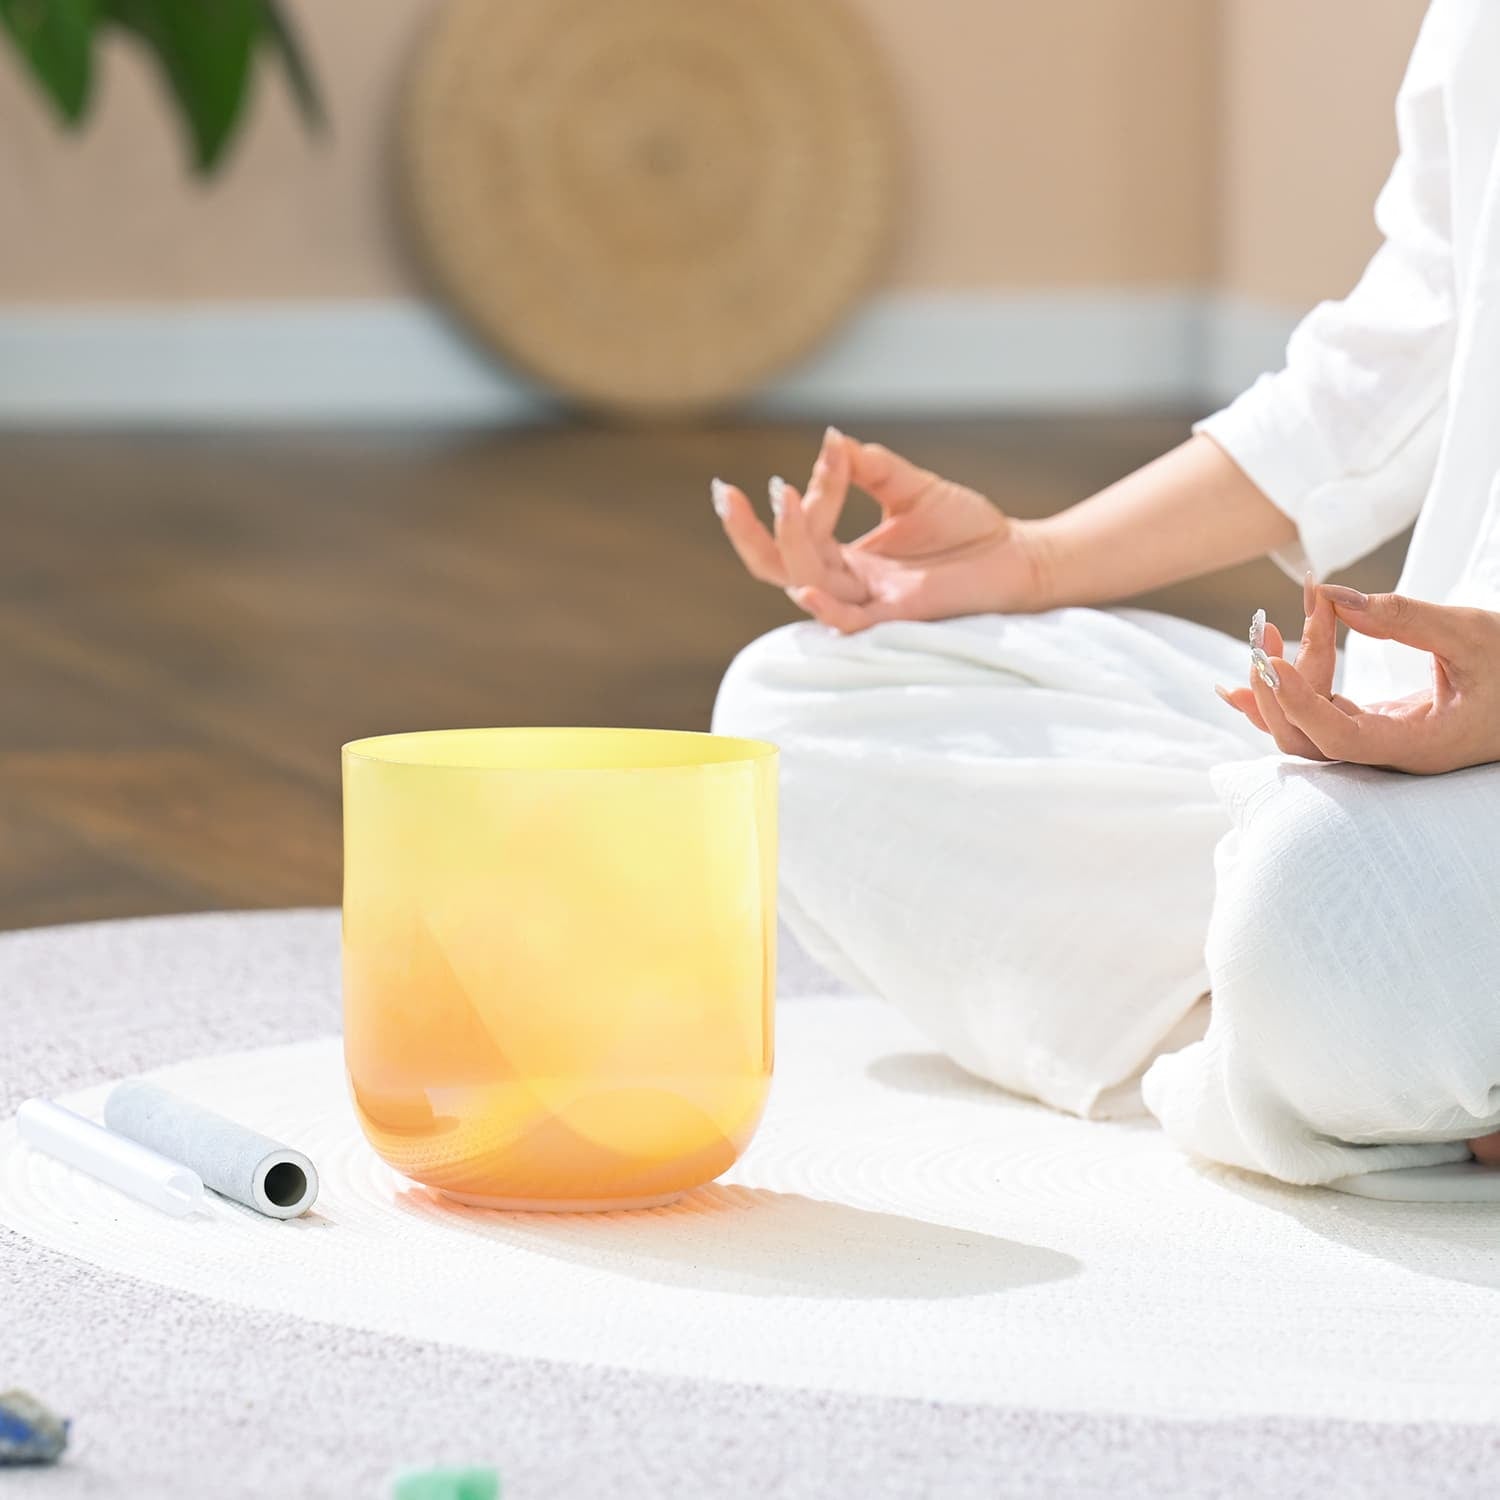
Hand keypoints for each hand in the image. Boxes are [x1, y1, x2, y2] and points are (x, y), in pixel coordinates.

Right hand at [712, 427, 1046, 631]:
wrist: (1018, 557)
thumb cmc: (969, 530)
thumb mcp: (911, 487)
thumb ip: (870, 467)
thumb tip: (832, 438)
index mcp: (846, 556)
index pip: (806, 526)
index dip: (812, 488)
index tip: (833, 451)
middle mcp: (849, 582)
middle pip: (779, 565)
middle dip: (748, 532)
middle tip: (726, 495)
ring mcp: (871, 601)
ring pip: (807, 582)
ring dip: (791, 541)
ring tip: (784, 499)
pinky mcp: (898, 616)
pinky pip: (849, 622)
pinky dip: (824, 608)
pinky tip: (803, 586)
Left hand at [1222, 585, 1499, 774]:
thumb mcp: (1471, 634)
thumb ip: (1402, 617)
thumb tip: (1333, 596)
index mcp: (1420, 745)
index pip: (1341, 739)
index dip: (1301, 705)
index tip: (1274, 663)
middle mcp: (1390, 752)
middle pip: (1308, 740)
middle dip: (1277, 688)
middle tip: (1265, 631)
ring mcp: (1378, 740)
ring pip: (1306, 730)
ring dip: (1276, 685)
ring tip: (1263, 634)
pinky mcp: (1372, 722)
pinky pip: (1317, 715)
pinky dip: (1287, 689)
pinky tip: (1262, 663)